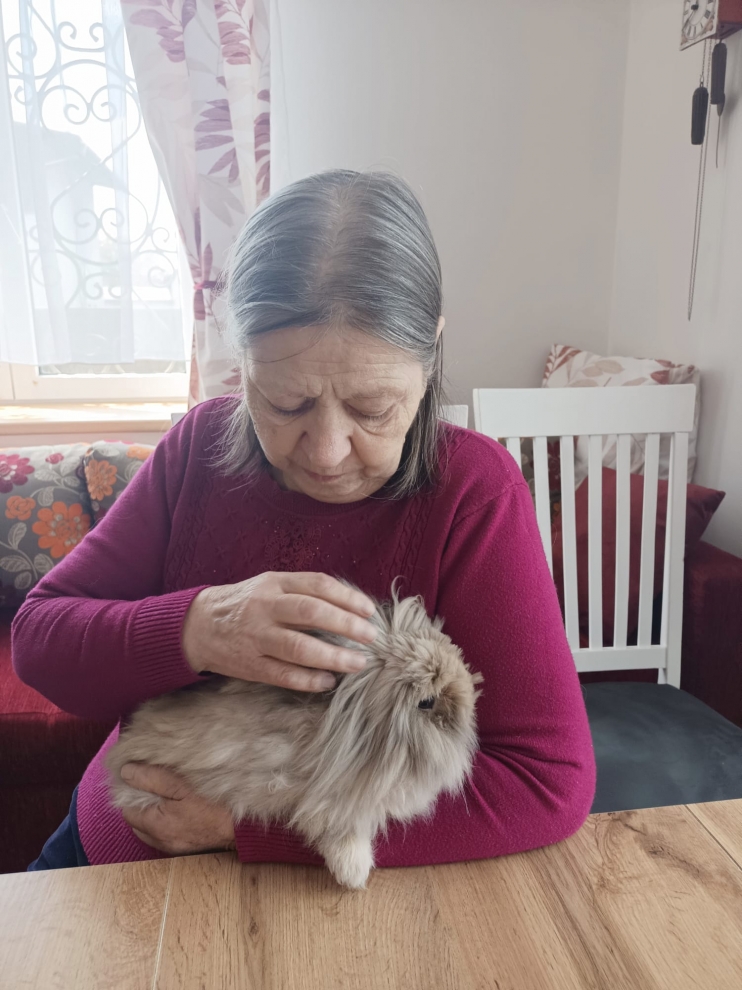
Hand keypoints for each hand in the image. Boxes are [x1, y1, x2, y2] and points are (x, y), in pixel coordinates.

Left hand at [119, 763, 235, 855]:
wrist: (244, 826)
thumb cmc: (213, 804)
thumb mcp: (180, 785)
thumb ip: (151, 778)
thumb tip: (125, 771)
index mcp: (156, 826)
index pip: (128, 810)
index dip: (132, 793)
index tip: (142, 778)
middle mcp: (162, 841)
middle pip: (138, 822)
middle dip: (142, 804)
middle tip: (155, 786)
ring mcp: (175, 846)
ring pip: (153, 829)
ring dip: (156, 813)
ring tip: (169, 796)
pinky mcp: (188, 846)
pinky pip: (168, 833)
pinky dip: (169, 821)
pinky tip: (183, 808)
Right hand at [181, 572, 376, 692]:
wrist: (198, 625)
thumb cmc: (247, 603)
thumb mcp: (270, 584)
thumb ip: (303, 591)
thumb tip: (350, 605)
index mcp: (274, 583)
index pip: (318, 584)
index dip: (347, 597)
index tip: (370, 611)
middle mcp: (265, 607)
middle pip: (311, 612)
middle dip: (346, 625)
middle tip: (371, 637)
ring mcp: (257, 637)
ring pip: (299, 647)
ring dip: (334, 657)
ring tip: (358, 663)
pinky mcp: (250, 664)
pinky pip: (283, 675)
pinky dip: (309, 680)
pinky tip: (328, 681)